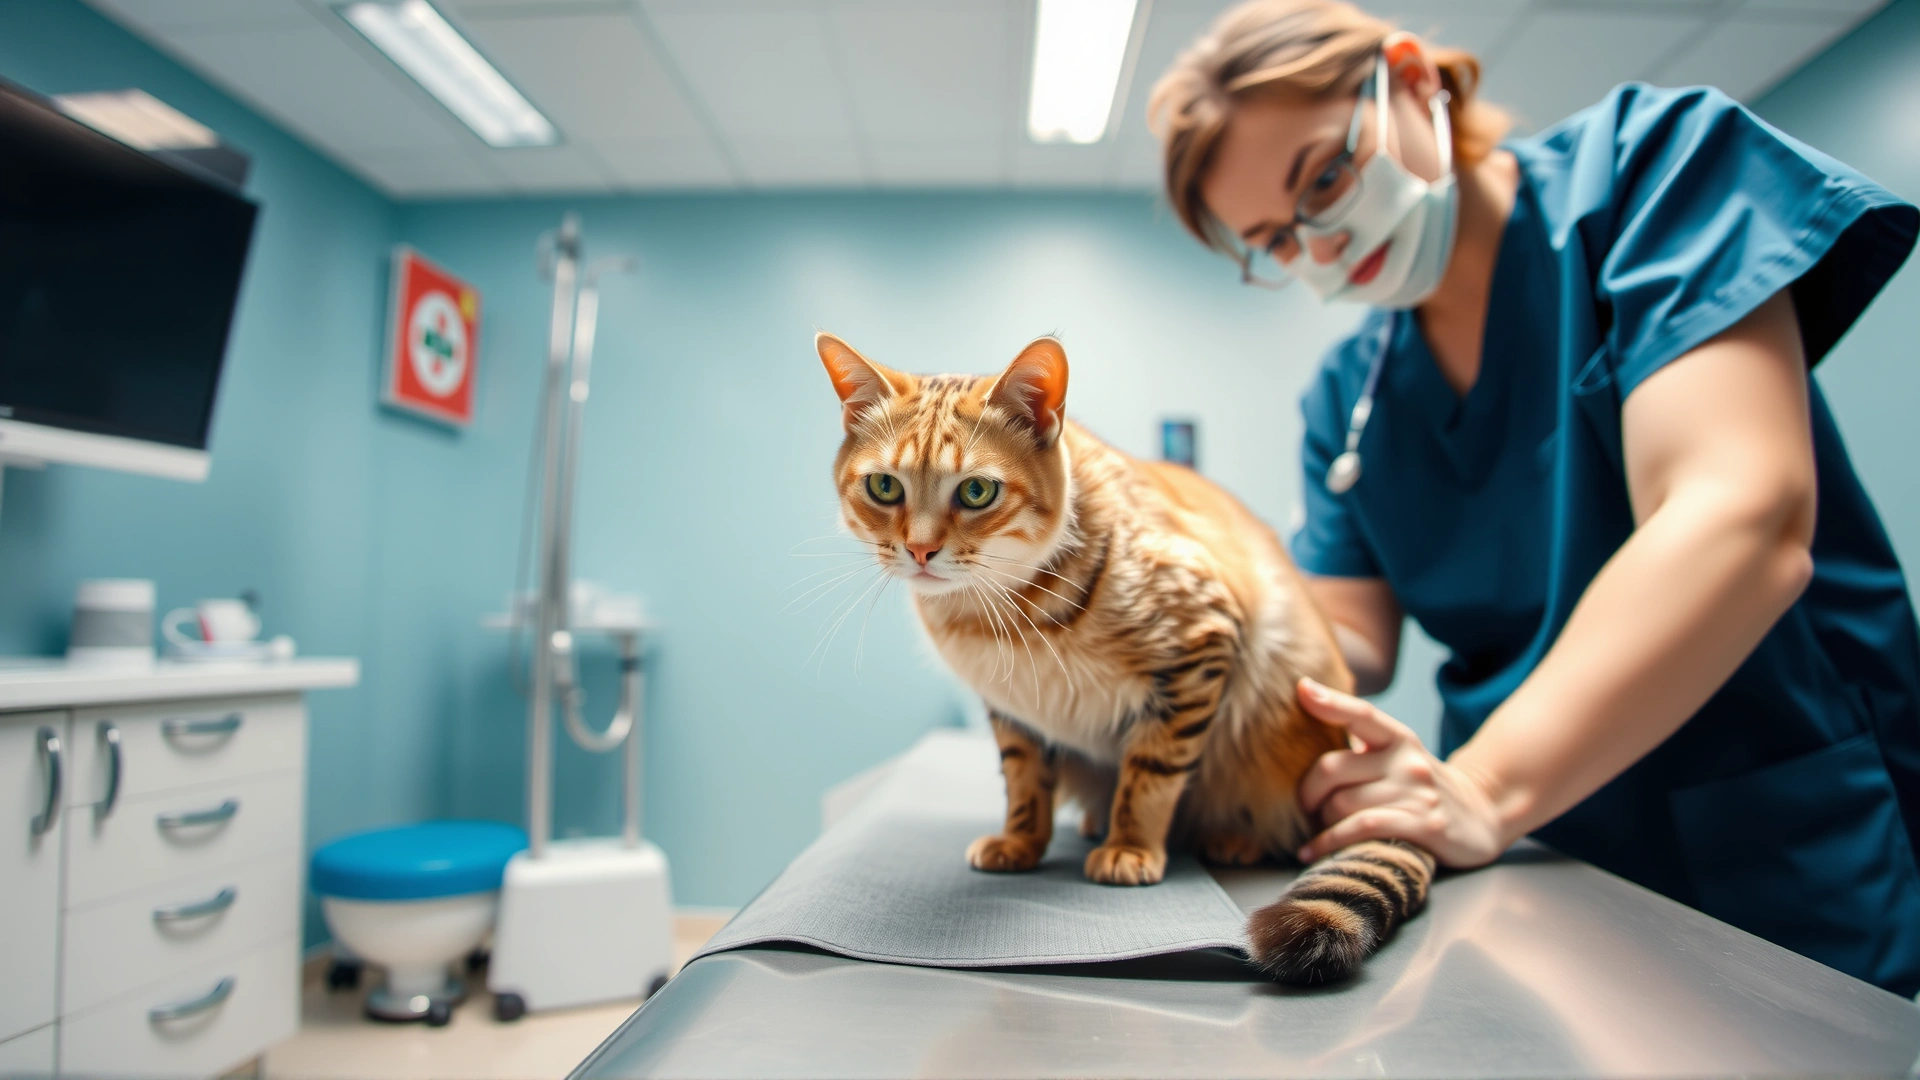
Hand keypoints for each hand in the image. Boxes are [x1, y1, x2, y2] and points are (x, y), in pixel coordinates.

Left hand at [1294, 677, 1508, 867]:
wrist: (1483, 814)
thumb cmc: (1421, 786)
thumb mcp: (1399, 756)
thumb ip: (1362, 743)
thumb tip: (1311, 713)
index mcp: (1398, 738)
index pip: (1362, 714)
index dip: (1331, 702)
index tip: (1302, 690)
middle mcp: (1407, 761)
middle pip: (1332, 769)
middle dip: (1307, 793)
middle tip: (1305, 808)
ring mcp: (1417, 793)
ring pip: (1342, 803)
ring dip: (1321, 823)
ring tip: (1318, 831)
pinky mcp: (1423, 825)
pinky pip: (1362, 829)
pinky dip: (1330, 842)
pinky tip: (1314, 851)